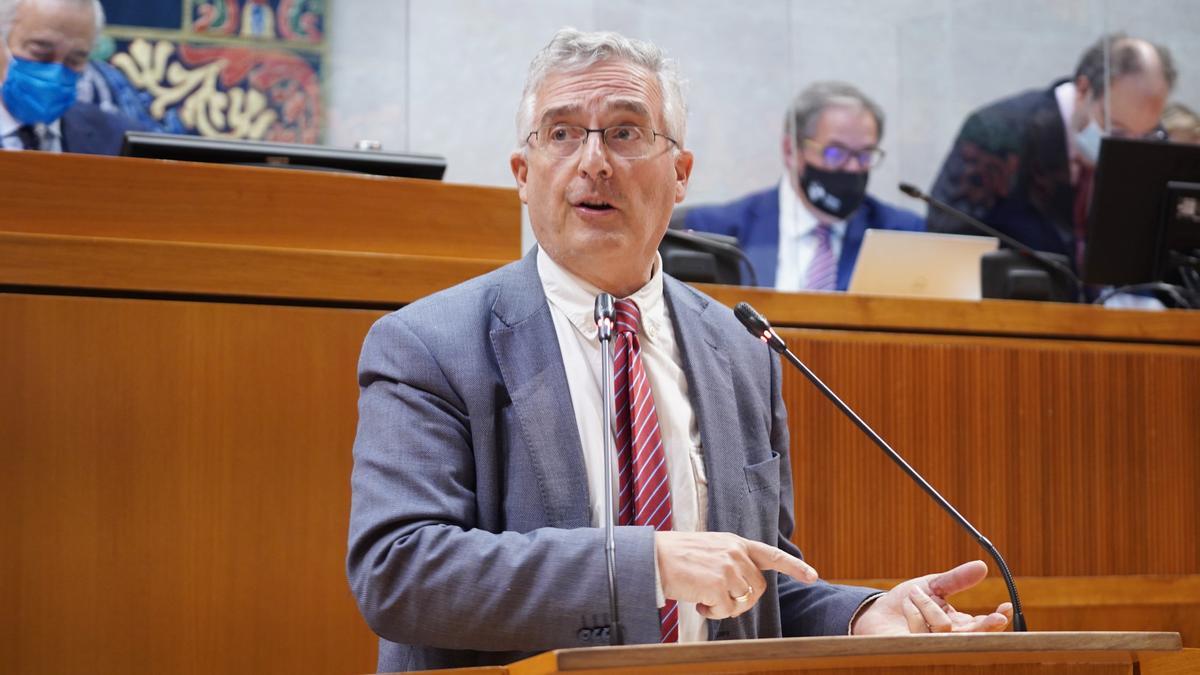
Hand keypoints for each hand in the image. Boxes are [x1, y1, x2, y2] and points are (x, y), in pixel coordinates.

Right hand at [654, 531, 817, 619]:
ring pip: (744, 601)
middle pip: (758, 588)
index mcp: (734, 543)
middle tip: (718, 598)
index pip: (771, 554)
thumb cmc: (677, 556)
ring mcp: (728, 568)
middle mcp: (736, 553)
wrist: (653, 558)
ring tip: (705, 598)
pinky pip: (727, 611)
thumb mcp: (710, 549)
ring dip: (726, 607)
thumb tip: (745, 588)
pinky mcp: (718, 585)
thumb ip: (731, 560)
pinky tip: (698, 603)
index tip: (813, 576)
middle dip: (742, 599)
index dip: (794, 566)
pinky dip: (713, 613)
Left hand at [851, 560, 1011, 634]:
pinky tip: (906, 604)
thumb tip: (982, 566)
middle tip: (995, 617)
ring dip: (928, 605)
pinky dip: (915, 611)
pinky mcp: (914, 650)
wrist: (877, 613)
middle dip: (985, 627)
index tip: (1005, 608)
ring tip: (914, 593)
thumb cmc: (907, 602)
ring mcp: (933, 648)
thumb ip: (957, 579)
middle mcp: (950, 640)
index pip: (985, 628)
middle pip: (974, 638)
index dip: (998, 621)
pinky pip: (921, 631)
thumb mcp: (934, 586)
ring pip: (943, 628)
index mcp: (959, 625)